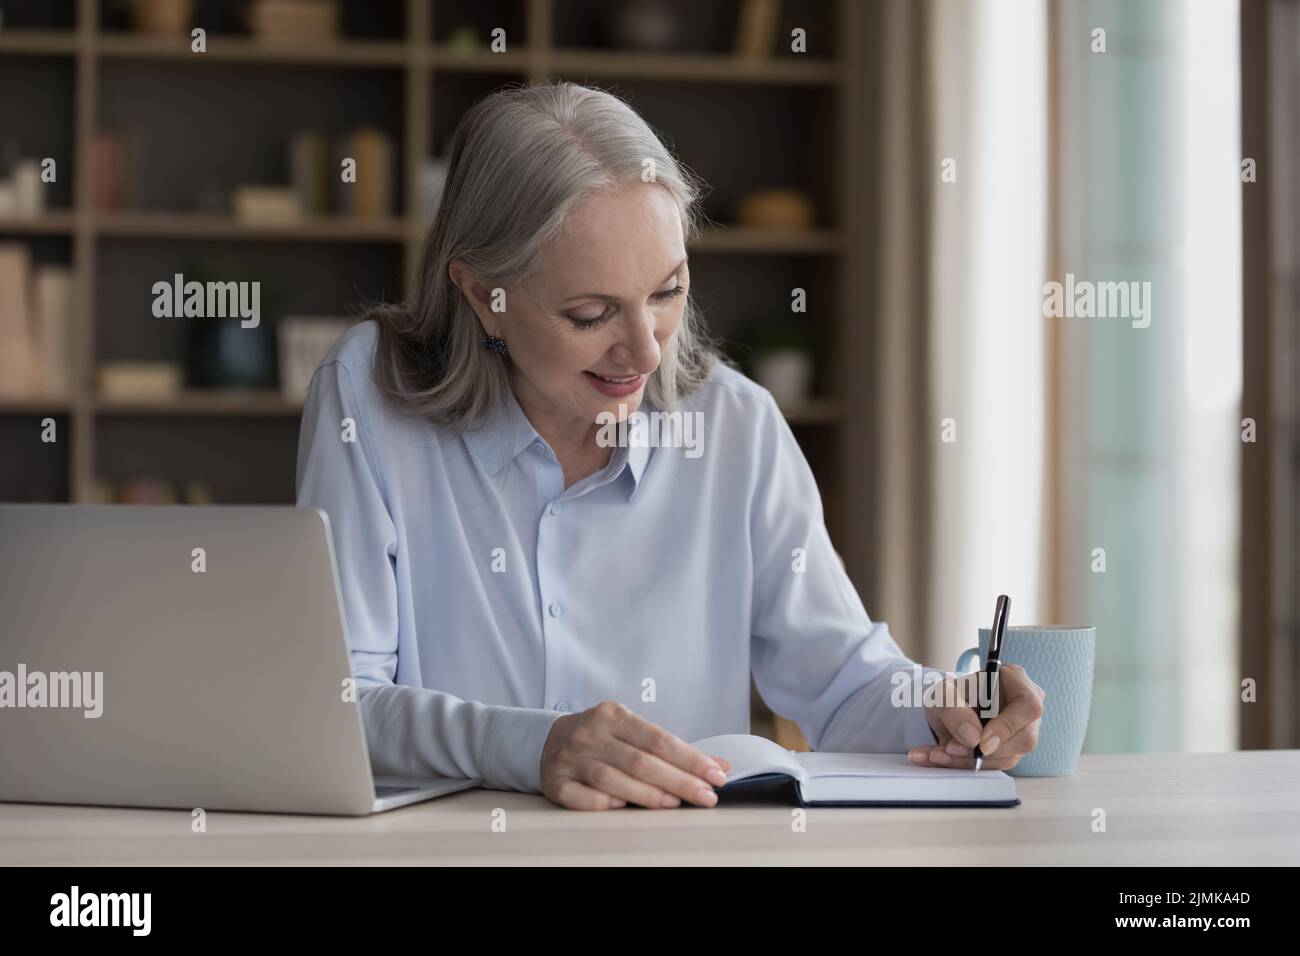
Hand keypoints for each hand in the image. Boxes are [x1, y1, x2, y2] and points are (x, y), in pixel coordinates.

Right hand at [539, 701, 731, 809]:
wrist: (548, 740)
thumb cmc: (602, 738)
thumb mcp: (633, 731)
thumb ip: (673, 749)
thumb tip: (720, 766)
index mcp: (613, 714)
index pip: (659, 739)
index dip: (691, 759)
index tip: (717, 775)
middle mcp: (590, 733)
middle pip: (641, 761)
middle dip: (679, 781)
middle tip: (706, 797)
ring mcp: (571, 758)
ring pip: (613, 780)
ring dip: (648, 795)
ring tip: (676, 804)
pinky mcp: (555, 782)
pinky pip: (582, 797)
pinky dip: (605, 803)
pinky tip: (625, 807)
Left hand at [907, 664, 1044, 770]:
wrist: (944, 712)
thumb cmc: (949, 695)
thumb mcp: (942, 695)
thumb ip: (954, 710)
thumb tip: (974, 739)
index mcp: (1016, 681)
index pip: (1028, 705)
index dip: (1008, 726)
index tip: (981, 743)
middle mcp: (1025, 709)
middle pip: (1023, 738)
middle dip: (984, 751)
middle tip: (949, 748)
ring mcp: (1021, 732)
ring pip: (1009, 757)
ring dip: (970, 761)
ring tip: (938, 753)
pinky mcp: (1011, 752)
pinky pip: (995, 766)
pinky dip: (966, 766)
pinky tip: (942, 759)